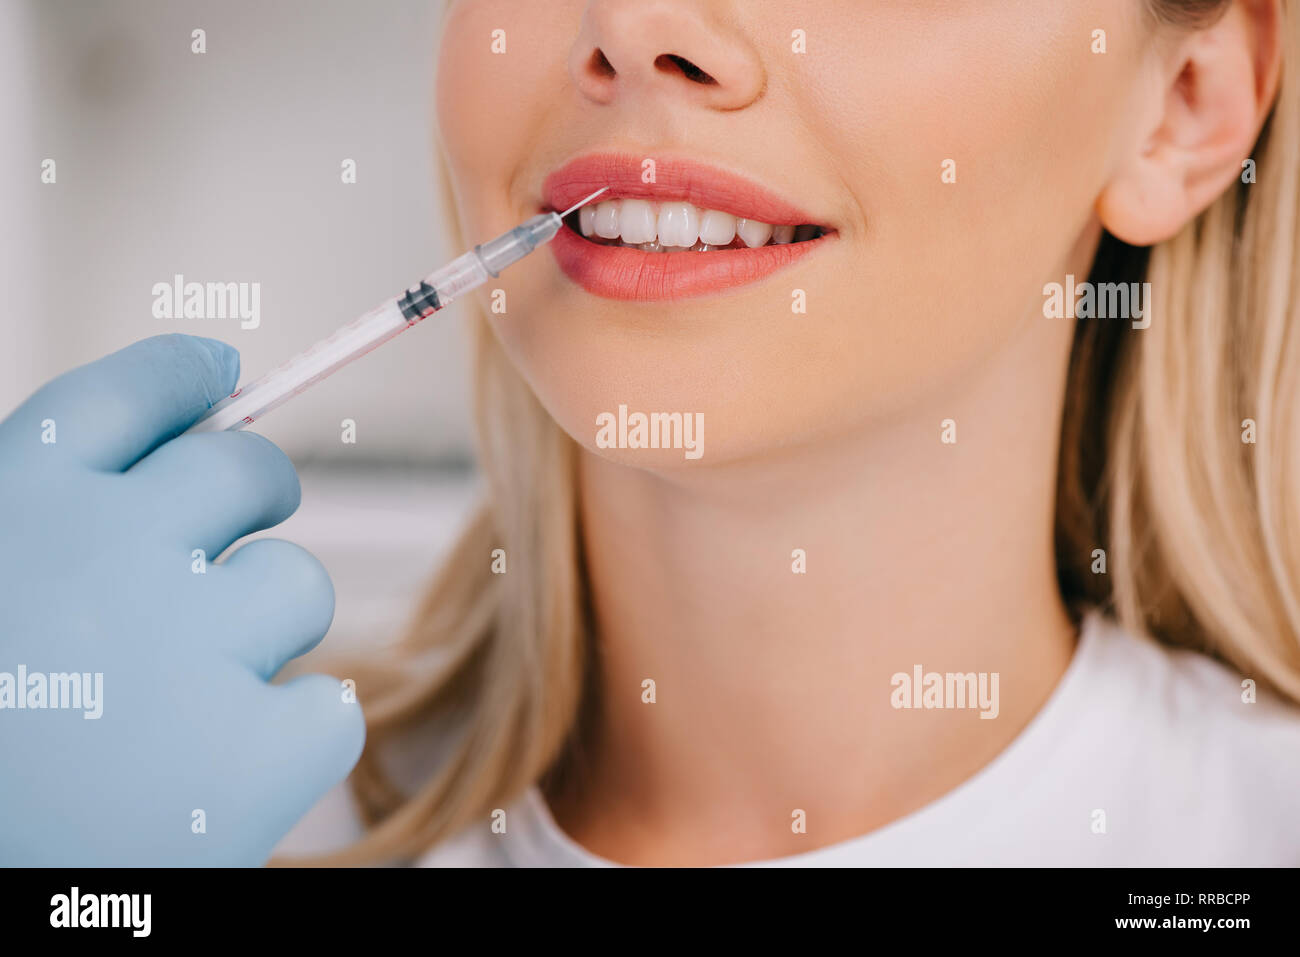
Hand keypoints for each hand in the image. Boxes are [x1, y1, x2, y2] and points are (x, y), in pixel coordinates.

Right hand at [0, 334, 363, 864]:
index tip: (221, 375)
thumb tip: (186, 425)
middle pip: (245, 472)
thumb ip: (51, 526)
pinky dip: (292, 742)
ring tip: (181, 708)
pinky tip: (226, 778)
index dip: (184, 376)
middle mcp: (107, 550)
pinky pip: (330, 710)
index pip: (129, 395)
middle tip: (237, 546)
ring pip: (297, 586)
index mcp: (13, 506)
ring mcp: (188, 648)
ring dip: (263, 636)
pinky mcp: (250, 755)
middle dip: (257, 495)